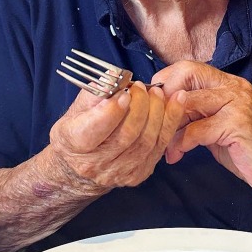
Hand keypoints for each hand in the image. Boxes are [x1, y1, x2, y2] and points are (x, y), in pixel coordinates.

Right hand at [48, 83, 185, 189]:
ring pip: (146, 141)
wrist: (81, 166)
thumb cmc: (79, 130)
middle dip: (140, 106)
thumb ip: (95, 94)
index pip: (95, 129)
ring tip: (157, 92)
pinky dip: (170, 122)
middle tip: (141, 87)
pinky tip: (176, 103)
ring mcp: (119, 171)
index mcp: (75, 143)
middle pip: (126, 135)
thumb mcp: (77, 109)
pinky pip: (160, 146)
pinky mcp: (138, 173)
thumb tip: (114, 78)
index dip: (113, 111)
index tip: (125, 92)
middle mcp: (96, 163)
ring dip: (158, 113)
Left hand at [155, 62, 251, 196]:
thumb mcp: (219, 126)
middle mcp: (234, 87)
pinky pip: (196, 129)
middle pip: (187, 74)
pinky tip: (178, 155)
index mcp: (229, 84)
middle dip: (164, 98)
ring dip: (169, 126)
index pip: (189, 68)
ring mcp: (237, 104)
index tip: (155, 106)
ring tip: (165, 146)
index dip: (166, 82)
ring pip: (187, 102)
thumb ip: (197, 114)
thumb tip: (165, 112)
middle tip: (156, 122)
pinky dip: (181, 143)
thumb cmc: (250, 151)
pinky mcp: (237, 125)